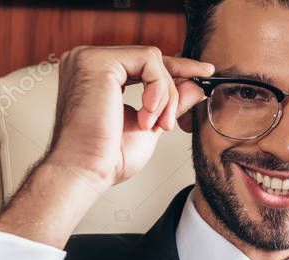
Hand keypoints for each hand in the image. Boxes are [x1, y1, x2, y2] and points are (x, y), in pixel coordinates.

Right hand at [0, 46, 213, 248]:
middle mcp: (88, 60)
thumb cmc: (106, 157)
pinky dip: (158, 90)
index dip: (177, 68)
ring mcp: (89, 58)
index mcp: (95, 74)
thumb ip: (169, 102)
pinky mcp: (97, 62)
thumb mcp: (150, 124)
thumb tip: (195, 86)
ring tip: (155, 125)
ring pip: (153, 60)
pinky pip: (149, 61)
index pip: (143, 63)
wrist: (84, 171)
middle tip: (170, 122)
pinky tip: (147, 115)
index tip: (204, 73)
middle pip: (151, 59)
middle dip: (172, 90)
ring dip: (166, 95)